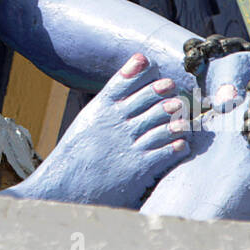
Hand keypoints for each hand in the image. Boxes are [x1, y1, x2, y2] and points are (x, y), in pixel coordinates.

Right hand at [13, 53, 191, 207]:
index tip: (148, 63)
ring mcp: (129, 144)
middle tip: (173, 87)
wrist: (67, 186)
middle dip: (161, 91)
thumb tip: (126, 84)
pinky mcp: (139, 167)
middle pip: (146, 100)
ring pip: (160, 125)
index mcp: (101, 110)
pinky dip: (176, 146)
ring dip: (174, 118)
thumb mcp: (88, 121)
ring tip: (181, 114)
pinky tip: (182, 143)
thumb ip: (107, 103)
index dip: (138, 72)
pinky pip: (164, 152)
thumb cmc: (78, 152)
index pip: (121, 83)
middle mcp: (116, 124)